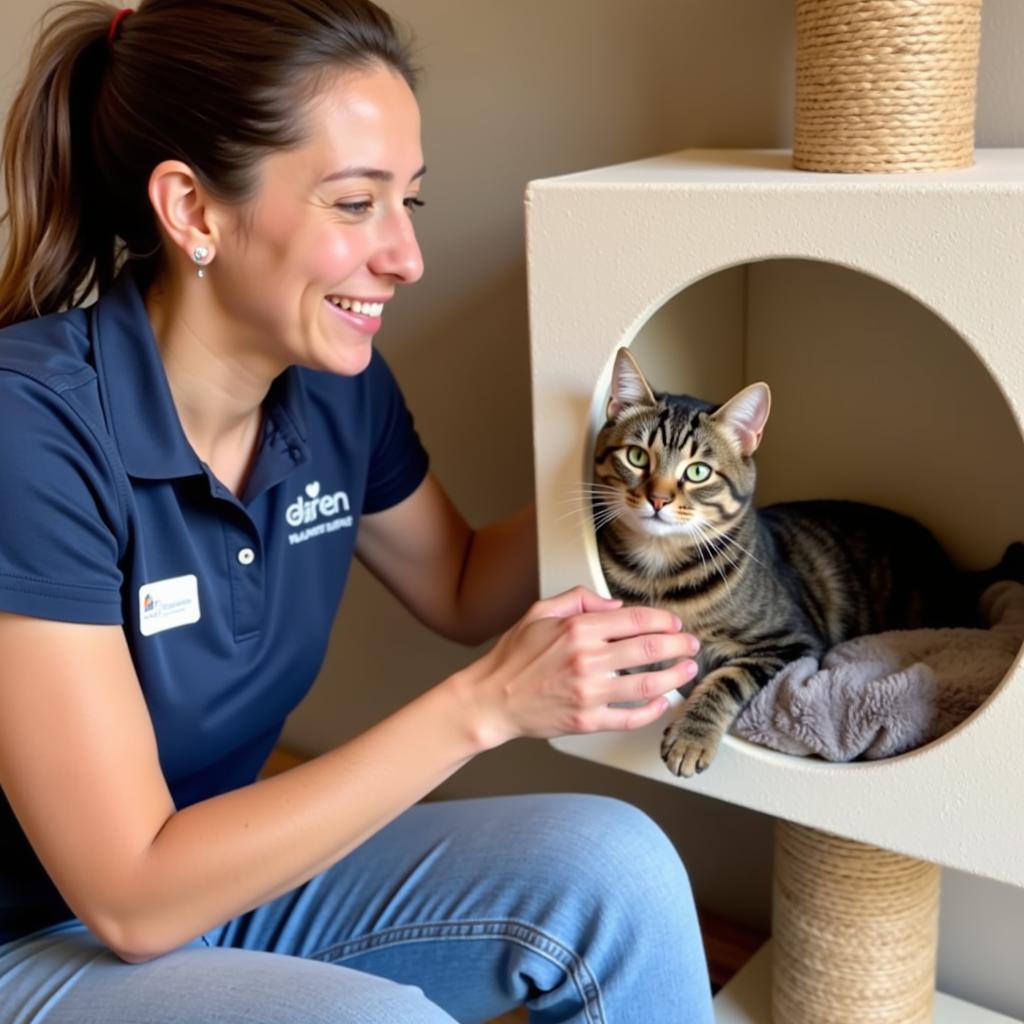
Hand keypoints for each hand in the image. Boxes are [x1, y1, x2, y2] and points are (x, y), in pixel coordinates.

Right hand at [459, 586, 699, 747]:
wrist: (492, 698)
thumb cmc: (513, 657)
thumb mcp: (540, 612)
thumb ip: (578, 601)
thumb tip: (615, 605)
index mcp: (578, 629)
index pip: (634, 620)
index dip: (661, 621)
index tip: (674, 624)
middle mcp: (586, 660)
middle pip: (648, 650)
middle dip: (678, 646)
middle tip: (692, 645)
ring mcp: (588, 693)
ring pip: (646, 684)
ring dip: (674, 677)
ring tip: (688, 671)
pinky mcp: (587, 720)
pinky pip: (628, 717)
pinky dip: (651, 711)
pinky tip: (662, 703)